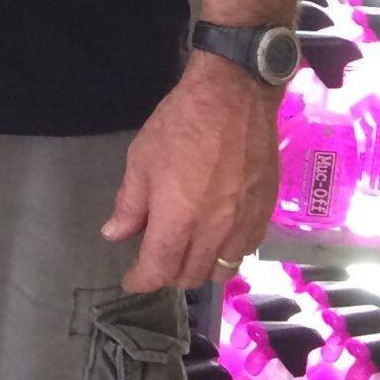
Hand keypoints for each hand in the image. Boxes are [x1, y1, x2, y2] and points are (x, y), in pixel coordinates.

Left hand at [102, 55, 279, 291]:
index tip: (131, 280)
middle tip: (154, 260)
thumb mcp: (141, 159)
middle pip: (190, 275)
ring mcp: (244, 226)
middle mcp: (213, 231)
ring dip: (198, 269)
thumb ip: (129, 204)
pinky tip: (214, 239)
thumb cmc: (180, 124)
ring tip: (184, 254)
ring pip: (221, 270)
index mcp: (178, 219)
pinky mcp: (265, 215)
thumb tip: (114, 235)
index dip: (141, 280)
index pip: (158, 269)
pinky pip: (244, 252)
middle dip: (167, 275)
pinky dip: (225, 255)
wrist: (235, 98)